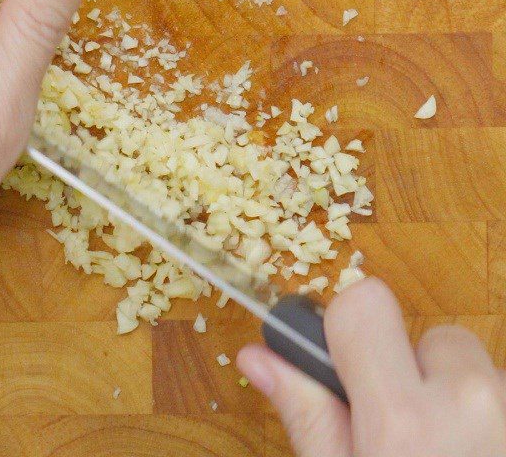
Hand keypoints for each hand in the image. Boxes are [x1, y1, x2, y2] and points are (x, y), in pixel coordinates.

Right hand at [238, 279, 505, 456]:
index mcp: (403, 419)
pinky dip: (494, 423)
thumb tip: (258, 354)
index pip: (365, 301)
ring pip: (479, 373)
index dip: (350, 327)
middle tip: (410, 438)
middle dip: (416, 373)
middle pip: (433, 337)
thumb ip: (308, 416)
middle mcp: (473, 402)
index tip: (351, 368)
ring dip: (463, 402)